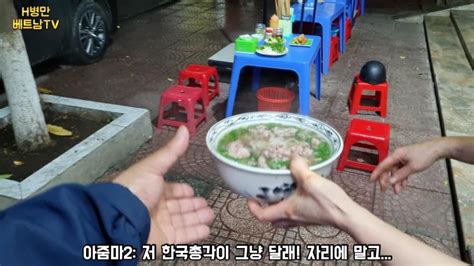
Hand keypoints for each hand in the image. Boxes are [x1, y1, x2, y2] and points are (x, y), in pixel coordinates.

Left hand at [114, 126, 214, 247]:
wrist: (121, 218)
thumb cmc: (135, 189)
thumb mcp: (154, 165)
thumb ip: (172, 151)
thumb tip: (185, 129)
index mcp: (152, 190)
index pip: (170, 191)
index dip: (181, 191)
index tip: (192, 190)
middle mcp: (156, 207)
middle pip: (178, 206)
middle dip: (192, 204)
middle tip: (206, 203)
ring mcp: (160, 224)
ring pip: (183, 221)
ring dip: (197, 217)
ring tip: (210, 214)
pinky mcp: (165, 240)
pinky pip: (184, 236)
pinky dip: (195, 233)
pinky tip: (206, 229)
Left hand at [247, 156, 355, 228]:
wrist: (347, 214)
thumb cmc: (328, 202)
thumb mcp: (310, 180)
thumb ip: (298, 167)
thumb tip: (293, 157)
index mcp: (287, 210)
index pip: (262, 215)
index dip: (252, 207)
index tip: (250, 196)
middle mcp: (293, 218)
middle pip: (272, 219)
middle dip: (265, 208)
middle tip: (264, 195)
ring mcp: (303, 219)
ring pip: (284, 218)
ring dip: (278, 207)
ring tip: (279, 193)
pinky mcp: (312, 217)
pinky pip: (296, 214)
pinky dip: (292, 205)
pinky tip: (298, 192)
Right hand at [370, 139, 444, 193]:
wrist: (437, 149)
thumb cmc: (424, 156)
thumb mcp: (412, 167)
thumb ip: (400, 175)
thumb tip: (391, 181)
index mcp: (396, 155)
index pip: (383, 165)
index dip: (376, 173)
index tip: (371, 180)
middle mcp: (397, 156)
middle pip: (388, 169)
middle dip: (386, 180)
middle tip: (384, 190)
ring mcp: (402, 158)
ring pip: (395, 171)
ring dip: (396, 181)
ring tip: (398, 191)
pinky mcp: (407, 160)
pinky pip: (401, 170)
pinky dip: (402, 177)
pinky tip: (405, 184)